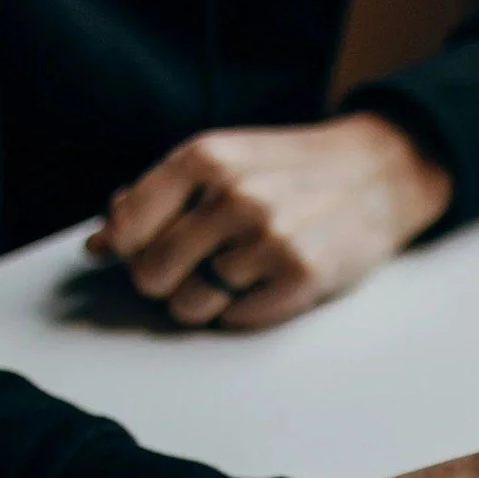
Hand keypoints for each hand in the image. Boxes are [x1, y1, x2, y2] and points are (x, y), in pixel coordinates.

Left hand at [87, 113, 451, 328]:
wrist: (379, 172)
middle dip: (166, 281)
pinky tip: (266, 283)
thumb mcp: (225, 158)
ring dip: (206, 300)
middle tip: (196, 268)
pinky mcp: (300, 277)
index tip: (143, 253)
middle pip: (151, 275)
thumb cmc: (293, 170)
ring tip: (238, 275)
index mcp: (205, 159)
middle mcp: (233, 197)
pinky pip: (236, 319)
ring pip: (190, 305)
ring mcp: (269, 239)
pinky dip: (243, 310)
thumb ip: (159, 195)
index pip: (125, 229)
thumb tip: (99, 244)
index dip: (127, 252)